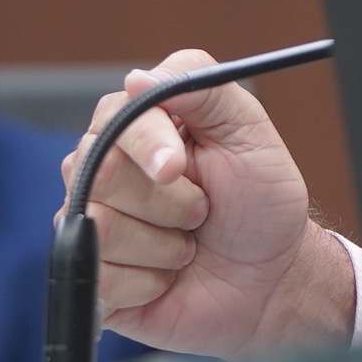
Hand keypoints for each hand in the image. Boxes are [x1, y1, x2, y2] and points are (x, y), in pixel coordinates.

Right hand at [59, 49, 358, 358]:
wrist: (270, 278)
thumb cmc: (261, 202)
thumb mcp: (249, 134)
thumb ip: (205, 92)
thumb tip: (136, 78)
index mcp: (140, 126)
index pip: (115, 116)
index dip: (147, 144)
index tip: (176, 168)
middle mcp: (105, 168)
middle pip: (98, 172)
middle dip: (166, 201)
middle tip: (202, 210)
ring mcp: (92, 222)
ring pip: (98, 228)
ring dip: (162, 245)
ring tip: (187, 245)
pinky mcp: (90, 275)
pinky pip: (96, 278)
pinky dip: (148, 283)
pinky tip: (167, 277)